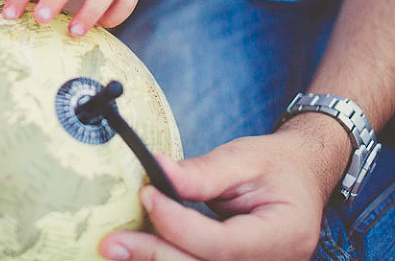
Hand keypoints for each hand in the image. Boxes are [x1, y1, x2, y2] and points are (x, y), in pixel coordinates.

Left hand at [99, 125, 346, 260]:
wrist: (300, 178)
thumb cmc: (274, 166)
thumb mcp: (243, 159)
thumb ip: (202, 172)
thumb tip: (157, 170)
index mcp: (285, 235)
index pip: (223, 244)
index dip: (179, 225)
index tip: (147, 195)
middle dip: (155, 255)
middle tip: (112, 242)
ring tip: (117, 251)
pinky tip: (140, 254)